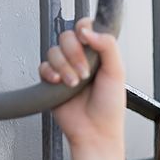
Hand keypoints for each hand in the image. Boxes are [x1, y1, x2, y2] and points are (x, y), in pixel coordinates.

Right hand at [38, 17, 125, 159]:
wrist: (95, 131)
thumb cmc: (109, 108)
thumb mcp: (117, 73)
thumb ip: (108, 46)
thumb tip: (89, 30)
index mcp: (98, 54)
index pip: (86, 27)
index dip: (83, 29)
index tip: (86, 39)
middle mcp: (81, 58)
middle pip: (66, 36)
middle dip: (74, 54)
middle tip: (84, 72)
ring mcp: (65, 68)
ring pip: (54, 51)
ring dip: (64, 66)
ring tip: (74, 83)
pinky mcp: (52, 80)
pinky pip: (43, 66)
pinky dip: (49, 72)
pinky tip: (59, 82)